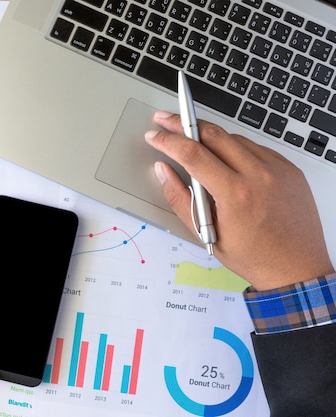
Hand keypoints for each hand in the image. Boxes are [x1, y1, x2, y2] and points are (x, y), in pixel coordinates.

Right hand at [145, 110, 332, 290]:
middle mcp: (260, 176)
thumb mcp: (205, 234)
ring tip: (193, 144)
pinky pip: (256, 148)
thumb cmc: (254, 257)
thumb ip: (179, 198)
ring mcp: (278, 169)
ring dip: (210, 137)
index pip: (193, 154)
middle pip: (213, 133)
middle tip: (166, 119)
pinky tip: (225, 160)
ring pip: (234, 138)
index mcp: (236, 194)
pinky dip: (236, 149)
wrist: (297, 269)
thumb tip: (163, 171)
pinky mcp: (290, 169)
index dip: (167, 140)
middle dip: (184, 123)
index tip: (154, 135)